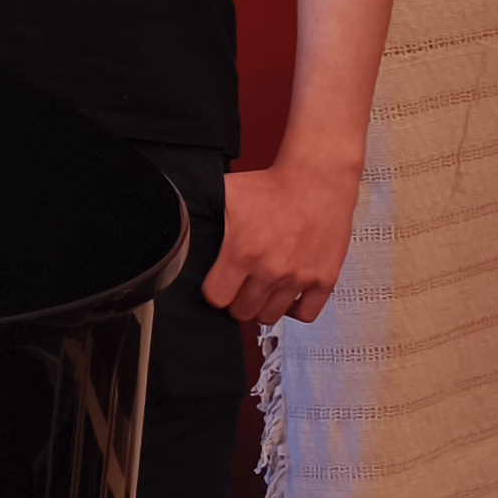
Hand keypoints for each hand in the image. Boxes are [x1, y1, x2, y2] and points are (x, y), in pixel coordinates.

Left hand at [209, 158, 363, 324]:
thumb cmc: (271, 187)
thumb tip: (172, 219)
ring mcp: (299, 277)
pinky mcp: (324, 280)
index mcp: (243, 252)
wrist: (316, 182)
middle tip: (239, 286)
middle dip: (236, 300)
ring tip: (261, 288)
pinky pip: (306, 314)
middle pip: (242, 312)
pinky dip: (294, 309)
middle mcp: (271, 269)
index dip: (214, 292)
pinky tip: (286, 294)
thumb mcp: (224, 195)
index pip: (217, 298)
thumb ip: (199, 215)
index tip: (217, 284)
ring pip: (270, 316)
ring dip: (262, 305)